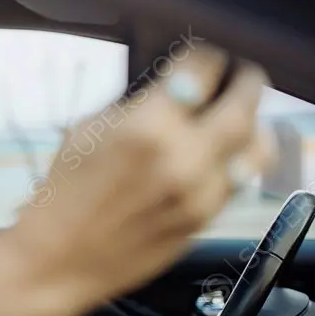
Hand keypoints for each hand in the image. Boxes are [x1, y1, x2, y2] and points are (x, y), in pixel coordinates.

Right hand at [0, 44, 277, 315]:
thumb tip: (173, 86)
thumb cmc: (64, 195)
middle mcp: (182, 158)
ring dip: (253, 125)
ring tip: (240, 118)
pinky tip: (221, 155)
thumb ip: (137, 106)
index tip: (203, 56)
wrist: (57, 259)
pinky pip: (240, 181)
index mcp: (147, 126)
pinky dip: (237, 162)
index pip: (203, 68)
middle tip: (240, 75)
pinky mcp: (206, 221)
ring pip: (257, 147)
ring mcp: (200, 194)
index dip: (205, 56)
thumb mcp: (87, 131)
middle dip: (245, 81)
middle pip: (244, 104)